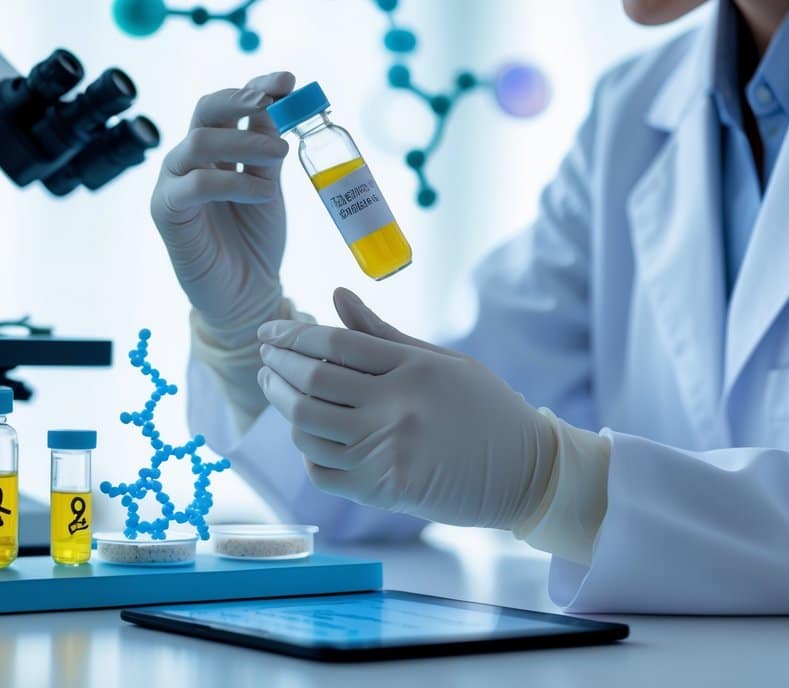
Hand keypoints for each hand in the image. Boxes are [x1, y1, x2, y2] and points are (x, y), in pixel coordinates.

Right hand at [151, 72, 294, 342]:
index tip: (287, 80)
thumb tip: (281, 103)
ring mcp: (174, 184)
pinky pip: (195, 185)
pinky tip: (262, 192)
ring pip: (199, 141)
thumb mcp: (268, 186)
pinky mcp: (168, 213)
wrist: (245, 294)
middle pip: (206, 110)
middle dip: (242, 100)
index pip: (228, 104)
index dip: (255, 87)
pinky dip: (232, 182)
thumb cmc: (255, 240)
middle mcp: (189, 160)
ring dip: (244, 140)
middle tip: (276, 104)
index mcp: (214, 150)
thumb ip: (267, 150)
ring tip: (280, 155)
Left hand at [256, 288, 556, 528]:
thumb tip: (335, 297)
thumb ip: (382, 333)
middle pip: (312, 382)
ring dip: (282, 406)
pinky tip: (307, 433)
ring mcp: (386, 452)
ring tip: (276, 390)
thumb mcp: (441, 361)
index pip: (334, 343)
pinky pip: (321, 469)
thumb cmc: (484, 409)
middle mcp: (395, 408)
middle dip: (277, 367)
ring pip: (307, 426)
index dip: (292, 335)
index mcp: (412, 368)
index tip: (268, 333)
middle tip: (264, 359)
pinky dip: (306, 450)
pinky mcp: (381, 491)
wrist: (524, 472)